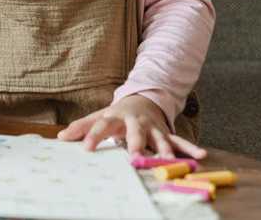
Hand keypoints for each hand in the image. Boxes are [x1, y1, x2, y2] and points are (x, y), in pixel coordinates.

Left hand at [57, 94, 207, 158]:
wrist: (143, 99)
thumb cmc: (117, 114)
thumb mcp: (99, 116)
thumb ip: (81, 127)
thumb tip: (60, 137)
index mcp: (116, 117)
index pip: (101, 125)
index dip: (93, 135)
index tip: (86, 148)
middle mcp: (136, 122)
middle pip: (135, 133)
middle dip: (135, 144)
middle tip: (134, 157)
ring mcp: (153, 127)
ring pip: (160, 139)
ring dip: (164, 150)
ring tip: (167, 161)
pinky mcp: (167, 133)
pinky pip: (180, 142)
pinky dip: (191, 149)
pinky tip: (201, 157)